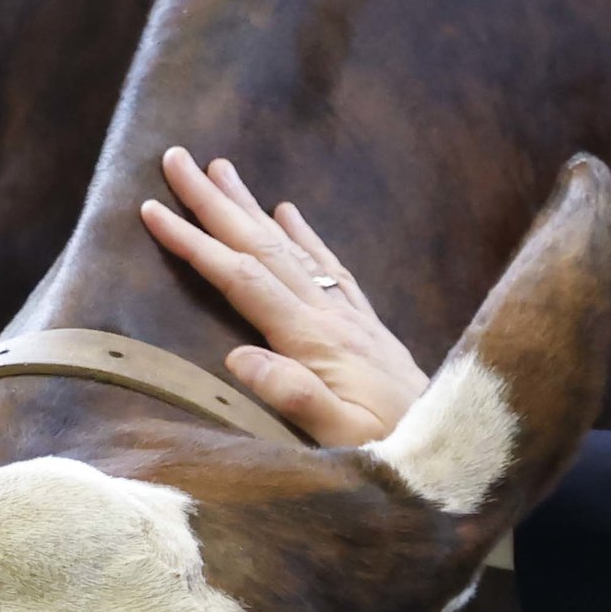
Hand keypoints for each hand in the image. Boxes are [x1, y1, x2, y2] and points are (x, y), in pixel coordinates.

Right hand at [133, 146, 429, 439]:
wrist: (456, 450)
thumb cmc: (392, 452)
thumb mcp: (343, 440)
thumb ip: (294, 398)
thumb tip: (238, 356)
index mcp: (315, 341)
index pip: (244, 280)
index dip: (197, 244)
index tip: (154, 210)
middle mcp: (332, 318)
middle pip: (264, 247)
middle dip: (216, 204)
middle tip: (176, 159)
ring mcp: (351, 319)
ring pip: (292, 248)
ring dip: (252, 207)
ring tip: (222, 169)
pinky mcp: (368, 329)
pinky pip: (330, 268)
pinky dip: (305, 236)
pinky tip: (290, 213)